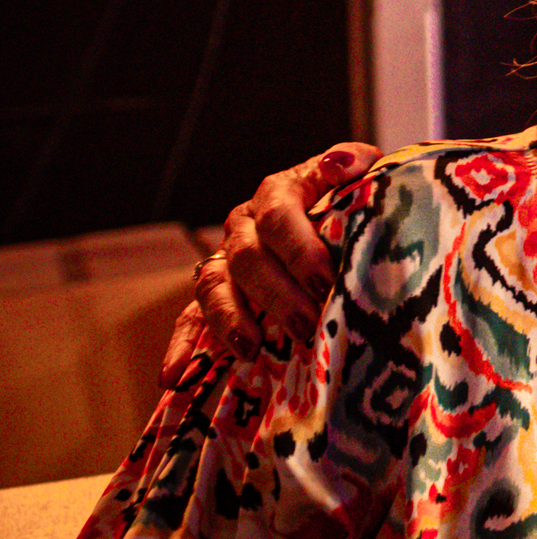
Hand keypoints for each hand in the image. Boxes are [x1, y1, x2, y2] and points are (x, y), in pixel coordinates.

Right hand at [163, 143, 374, 385]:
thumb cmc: (351, 201)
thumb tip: (338, 166)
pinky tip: (174, 376)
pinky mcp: (216, 295)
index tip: (325, 280)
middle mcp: (244, 226)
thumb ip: (354, 163)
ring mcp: (226, 260)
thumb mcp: (360, 174)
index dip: (300, 249)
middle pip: (248, 258)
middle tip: (306, 325)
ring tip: (251, 348)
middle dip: (276, 295)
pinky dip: (182, 346)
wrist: (338, 218)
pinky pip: (191, 318)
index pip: (279, 217)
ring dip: (230, 319)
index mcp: (277, 194)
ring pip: (215, 287)